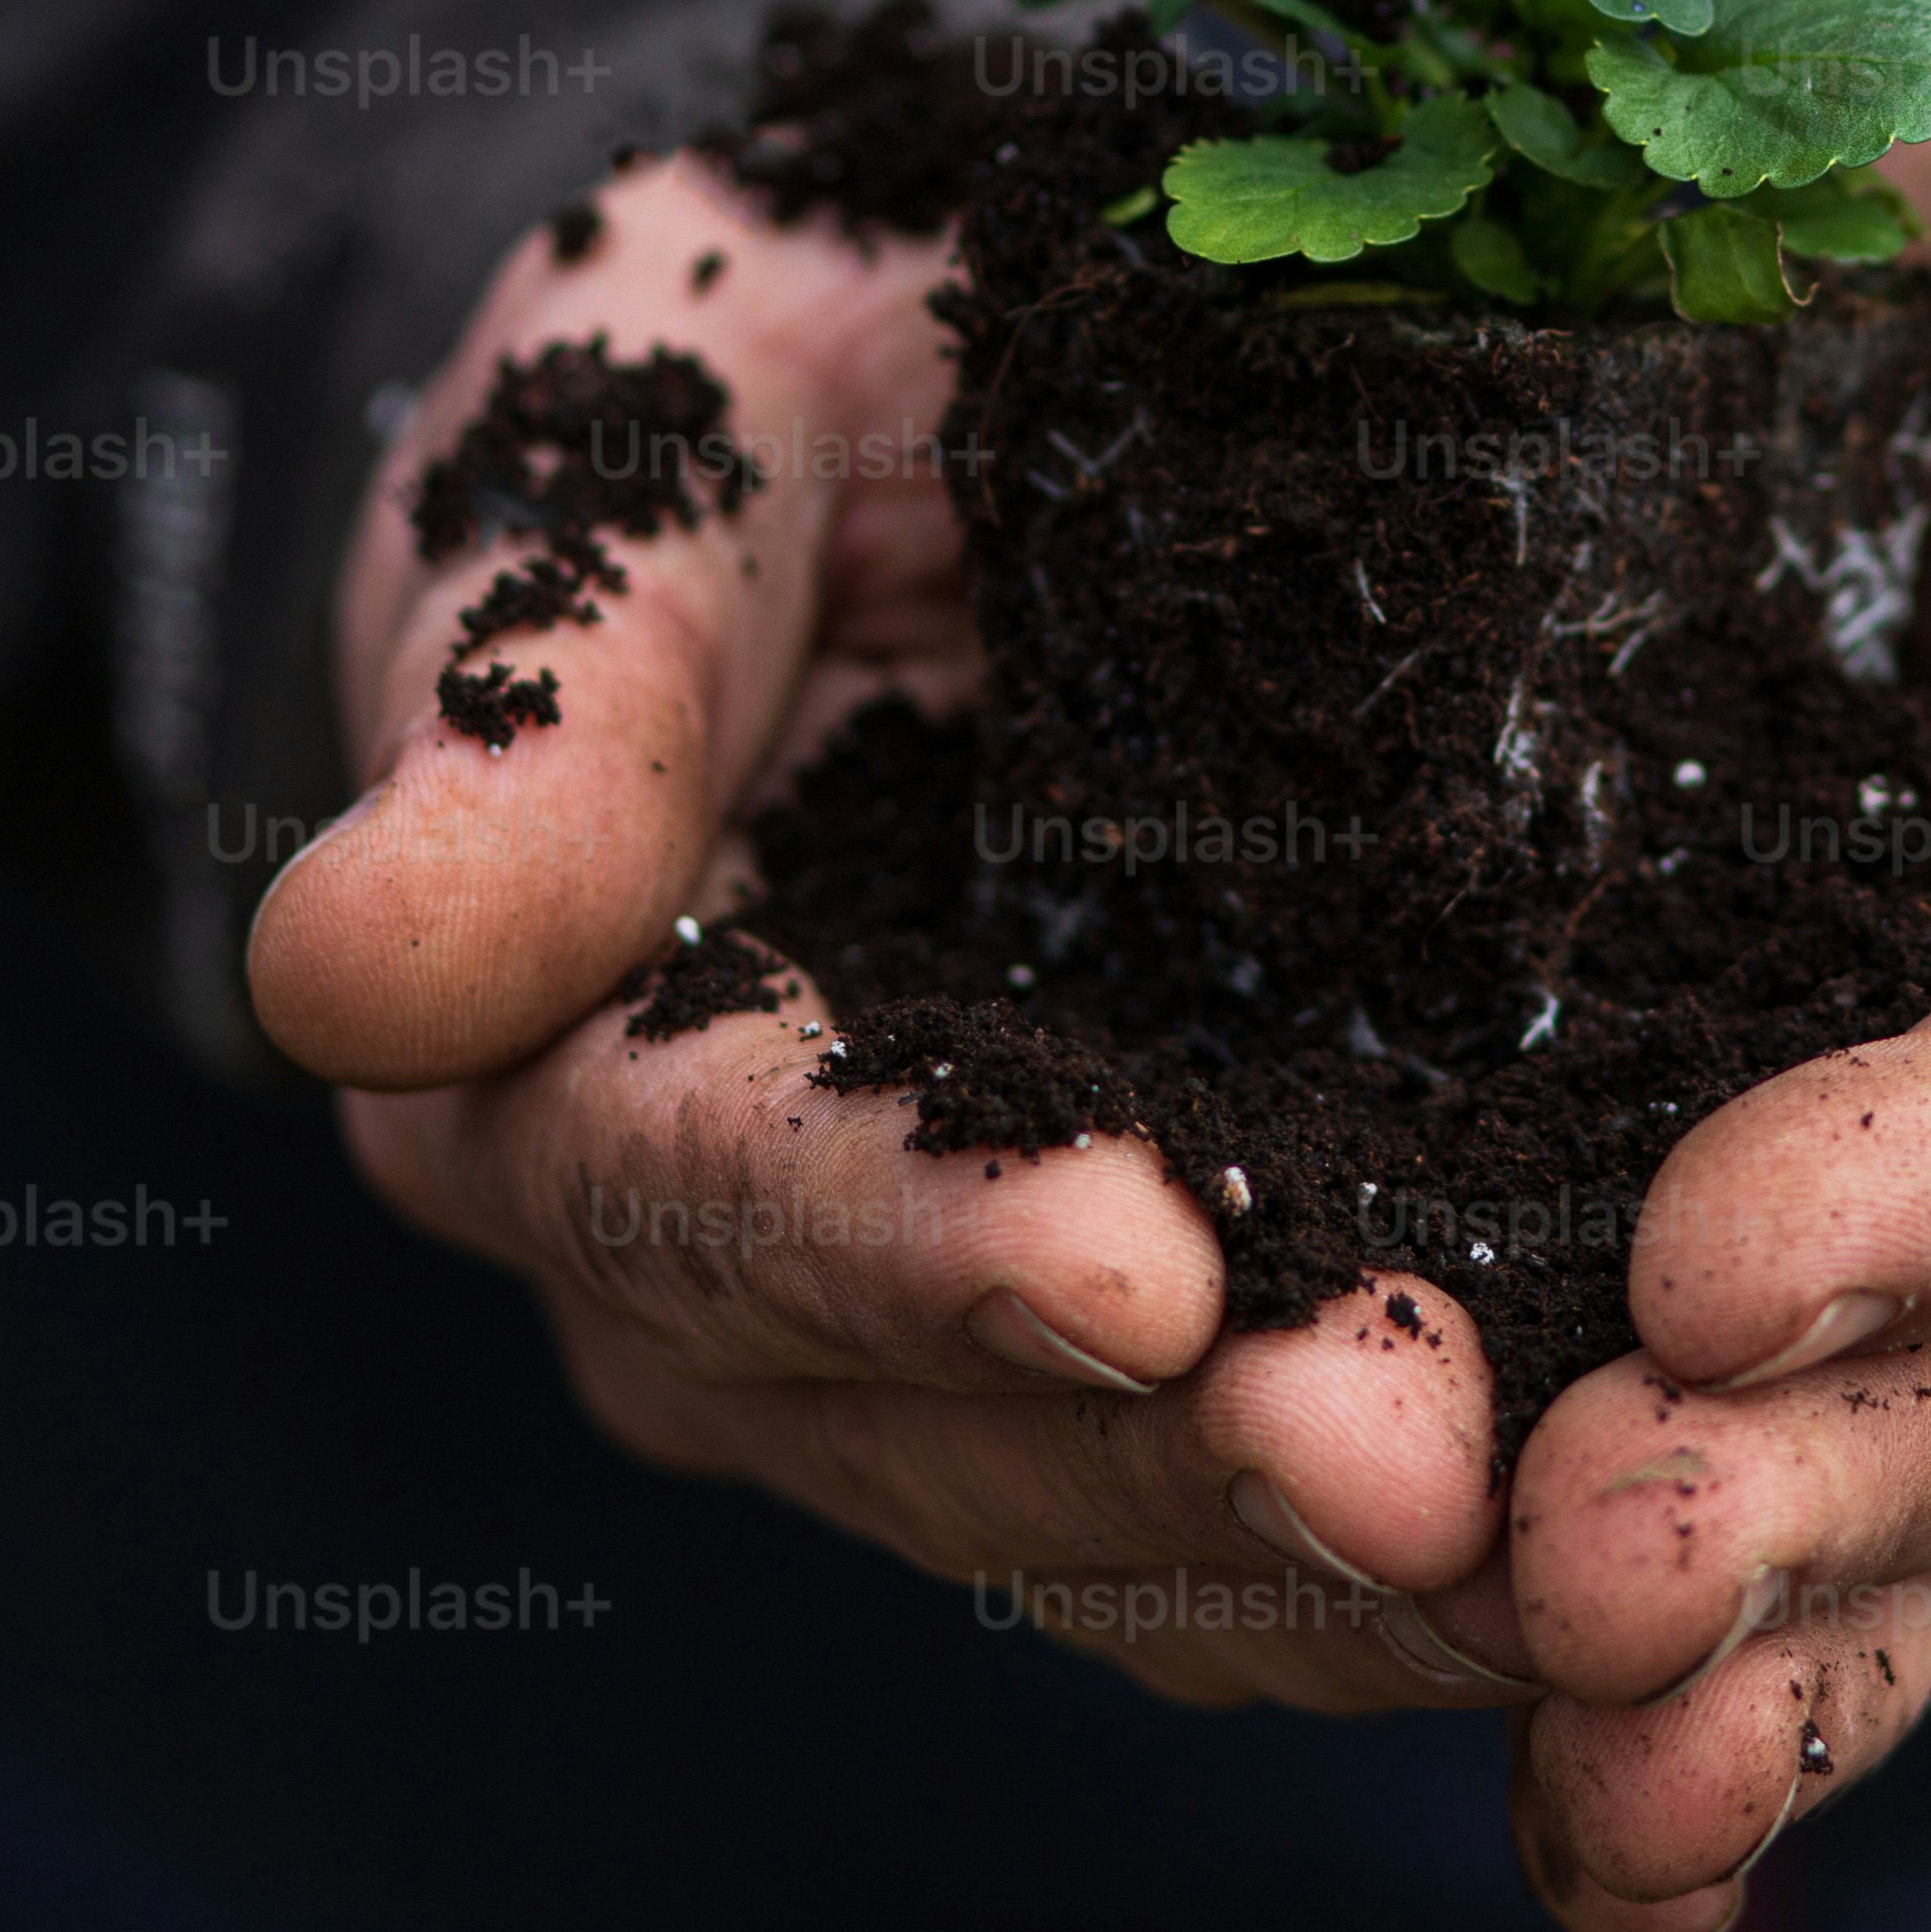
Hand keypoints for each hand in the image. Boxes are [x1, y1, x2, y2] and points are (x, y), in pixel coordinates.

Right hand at [249, 155, 1533, 1716]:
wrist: (911, 413)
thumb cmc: (765, 369)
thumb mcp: (657, 411)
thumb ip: (547, 687)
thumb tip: (343, 974)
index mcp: (534, 1042)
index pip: (702, 1179)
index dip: (907, 1232)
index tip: (1130, 1262)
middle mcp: (689, 1254)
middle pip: (915, 1399)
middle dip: (1175, 1443)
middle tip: (1429, 1461)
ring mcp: (891, 1336)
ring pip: (1088, 1509)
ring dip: (1320, 1551)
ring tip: (1557, 1543)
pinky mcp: (1094, 1352)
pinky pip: (1214, 1512)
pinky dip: (1392, 1562)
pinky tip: (1586, 1560)